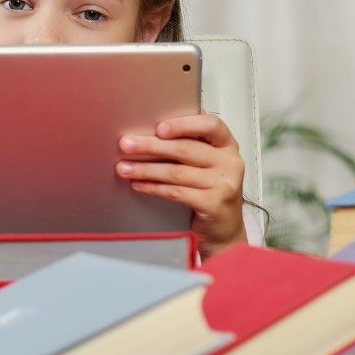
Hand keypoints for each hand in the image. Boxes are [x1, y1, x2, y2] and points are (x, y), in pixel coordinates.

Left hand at [116, 112, 246, 258]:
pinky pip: (175, 192)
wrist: (225, 230)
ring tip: (124, 168)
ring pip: (176, 172)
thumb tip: (152, 131)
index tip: (159, 128)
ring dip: (146, 169)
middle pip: (185, 149)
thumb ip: (191, 144)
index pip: (210, 125)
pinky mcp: (213, 204)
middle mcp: (230, 162)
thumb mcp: (207, 163)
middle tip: (126, 144)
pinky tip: (139, 185)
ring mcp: (223, 184)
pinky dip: (153, 188)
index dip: (183, 124)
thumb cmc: (211, 191)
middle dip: (151, 146)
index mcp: (227, 145)